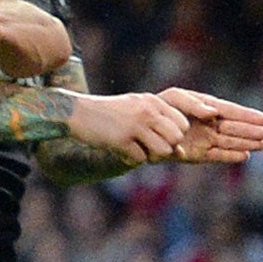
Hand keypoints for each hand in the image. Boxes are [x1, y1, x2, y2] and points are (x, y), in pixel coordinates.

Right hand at [64, 92, 189, 164]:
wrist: (79, 113)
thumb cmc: (112, 114)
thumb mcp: (138, 111)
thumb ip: (161, 127)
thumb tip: (183, 155)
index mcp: (153, 102)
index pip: (183, 124)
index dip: (175, 136)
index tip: (160, 138)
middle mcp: (146, 112)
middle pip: (176, 138)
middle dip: (167, 149)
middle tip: (150, 149)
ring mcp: (134, 125)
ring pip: (163, 151)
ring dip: (153, 157)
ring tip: (139, 152)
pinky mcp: (120, 140)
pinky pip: (140, 159)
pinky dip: (131, 160)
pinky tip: (121, 152)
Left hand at [157, 87, 262, 164]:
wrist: (143, 128)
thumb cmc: (160, 107)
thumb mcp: (176, 99)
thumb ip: (194, 104)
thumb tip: (213, 113)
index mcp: (206, 107)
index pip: (229, 111)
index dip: (245, 115)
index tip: (262, 118)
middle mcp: (208, 124)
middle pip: (232, 128)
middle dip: (248, 131)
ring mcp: (203, 140)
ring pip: (228, 142)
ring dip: (244, 143)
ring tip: (261, 145)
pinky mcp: (196, 155)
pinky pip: (216, 155)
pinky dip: (229, 156)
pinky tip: (244, 156)